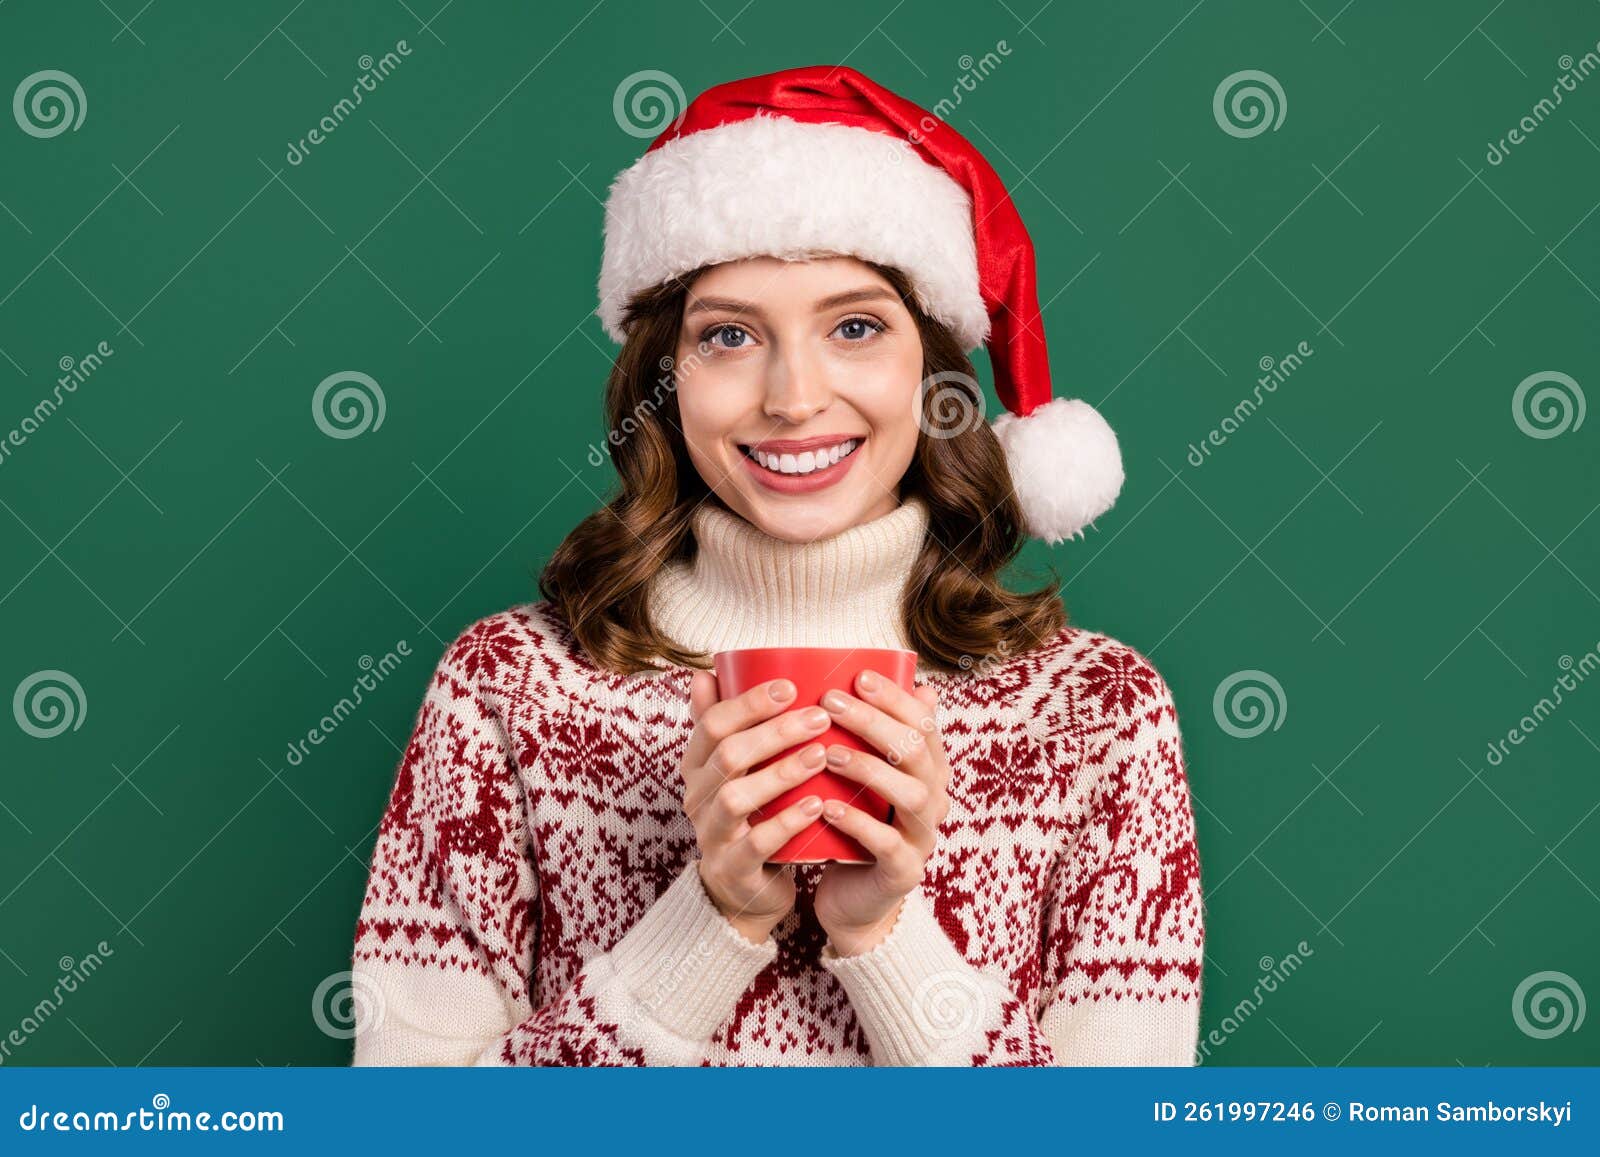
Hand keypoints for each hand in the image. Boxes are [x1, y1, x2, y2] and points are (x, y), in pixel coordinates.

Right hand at [682, 670, 832, 944]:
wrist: (744, 888)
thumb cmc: (748, 814)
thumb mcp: (732, 770)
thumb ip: (722, 724)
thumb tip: (705, 672)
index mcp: (695, 765)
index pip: (711, 724)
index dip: (749, 703)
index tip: (791, 686)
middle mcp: (696, 797)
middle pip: (727, 755)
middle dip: (774, 732)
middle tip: (820, 716)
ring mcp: (712, 835)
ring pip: (737, 798)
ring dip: (781, 773)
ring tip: (821, 755)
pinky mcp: (733, 869)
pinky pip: (757, 844)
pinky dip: (787, 822)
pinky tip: (817, 804)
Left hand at [811, 670, 951, 955]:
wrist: (854, 898)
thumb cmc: (855, 825)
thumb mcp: (862, 777)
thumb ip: (870, 736)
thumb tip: (881, 679)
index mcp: (928, 770)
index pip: (923, 723)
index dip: (894, 698)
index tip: (857, 676)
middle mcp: (934, 799)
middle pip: (916, 752)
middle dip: (874, 722)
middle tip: (830, 703)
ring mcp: (923, 836)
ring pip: (911, 794)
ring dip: (868, 768)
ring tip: (828, 753)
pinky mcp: (904, 871)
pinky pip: (888, 843)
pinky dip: (858, 822)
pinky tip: (826, 807)